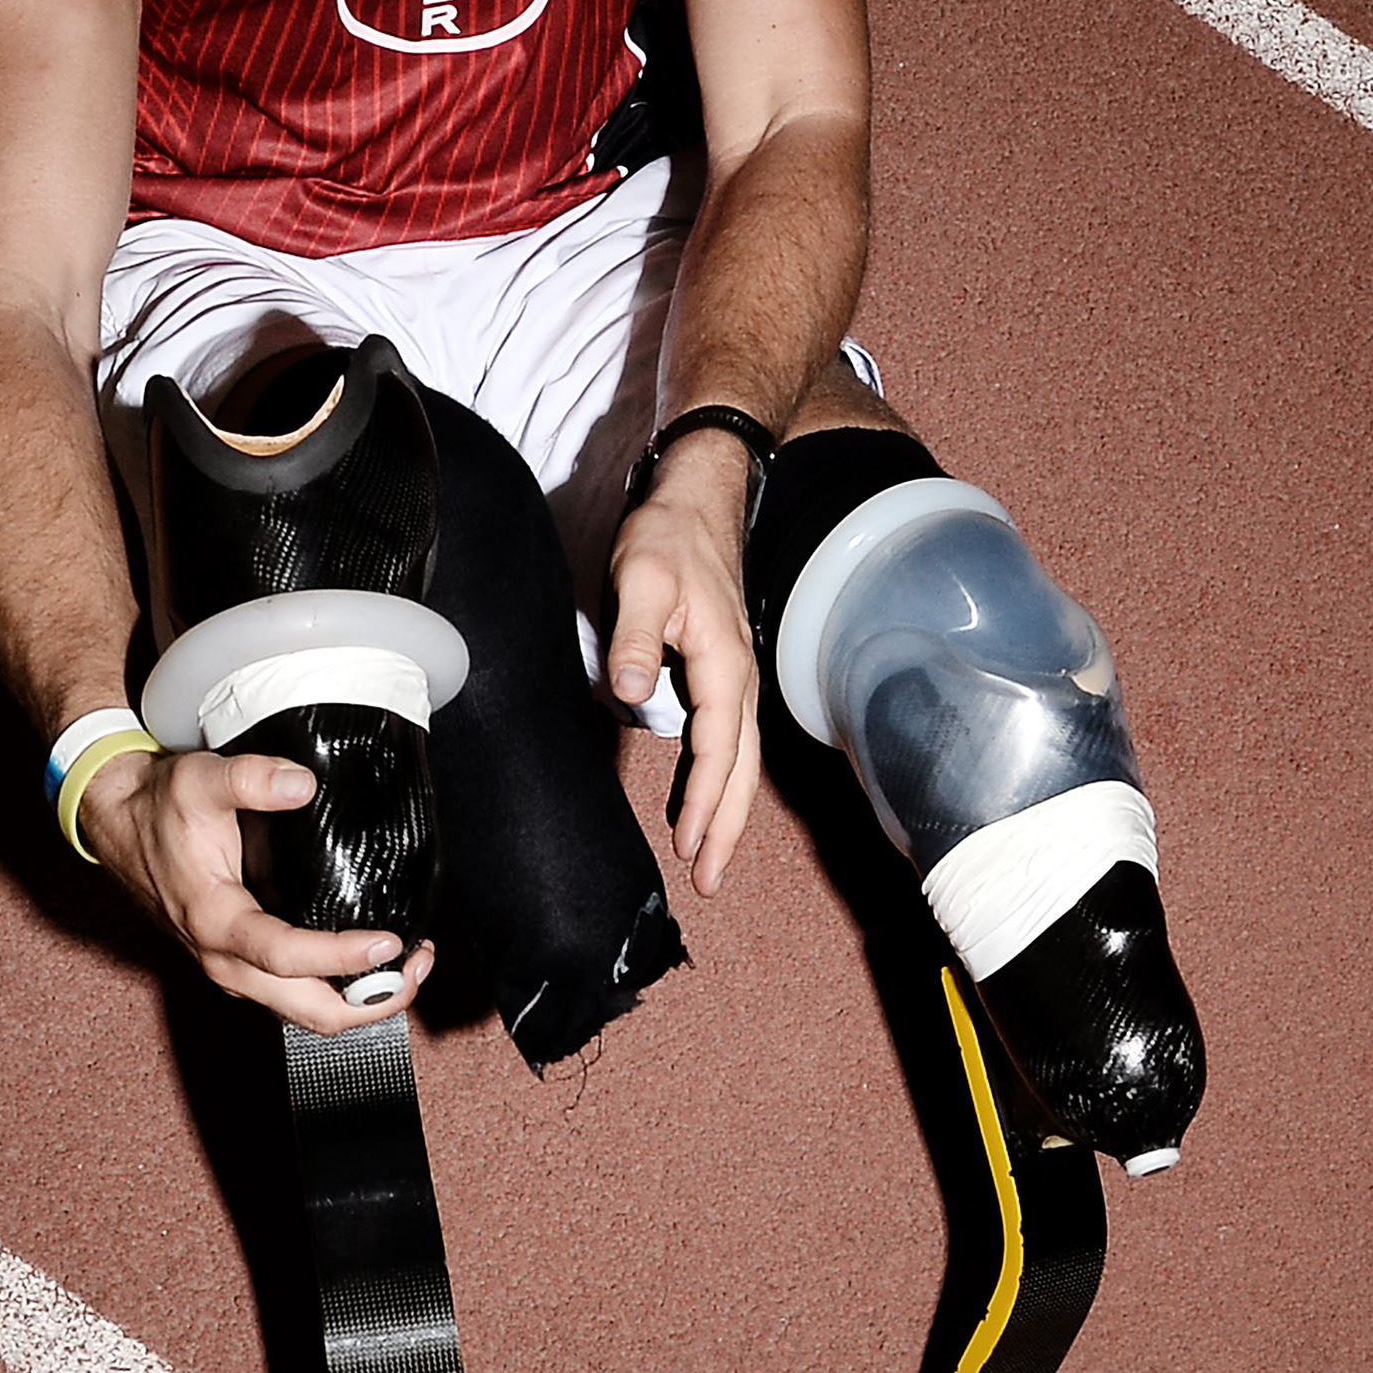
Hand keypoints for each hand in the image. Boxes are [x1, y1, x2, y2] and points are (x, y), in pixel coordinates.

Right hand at [71, 739, 434, 1034]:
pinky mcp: (240, 965)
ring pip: (306, 1013)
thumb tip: (301, 784)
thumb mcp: (199, 779)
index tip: (391, 942)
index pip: (288, 959)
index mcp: (216, 922)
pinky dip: (338, 991)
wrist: (118, 823)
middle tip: (417, 963)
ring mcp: (232, 969)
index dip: (344, 958)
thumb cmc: (158, 807)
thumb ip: (251, 778)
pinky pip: (296, 999)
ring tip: (408, 966)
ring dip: (361, 1002)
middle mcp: (223, 960)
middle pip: (310, 1012)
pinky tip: (370, 963)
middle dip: (371, 999)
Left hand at [606, 435, 765, 894]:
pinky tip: (703, 798)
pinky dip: (721, 776)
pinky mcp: (723, 667)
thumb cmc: (670, 534)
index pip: (719, 747)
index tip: (693, 846)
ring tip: (711, 857)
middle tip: (710, 880)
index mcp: (725, 663)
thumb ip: (636, 636)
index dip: (707, 800)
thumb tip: (632, 693)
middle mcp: (739, 676)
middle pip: (740, 767)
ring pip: (740, 757)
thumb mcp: (644, 579)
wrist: (701, 492)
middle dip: (728, 826)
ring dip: (727, 808)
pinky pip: (729, 737)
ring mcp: (735, 673)